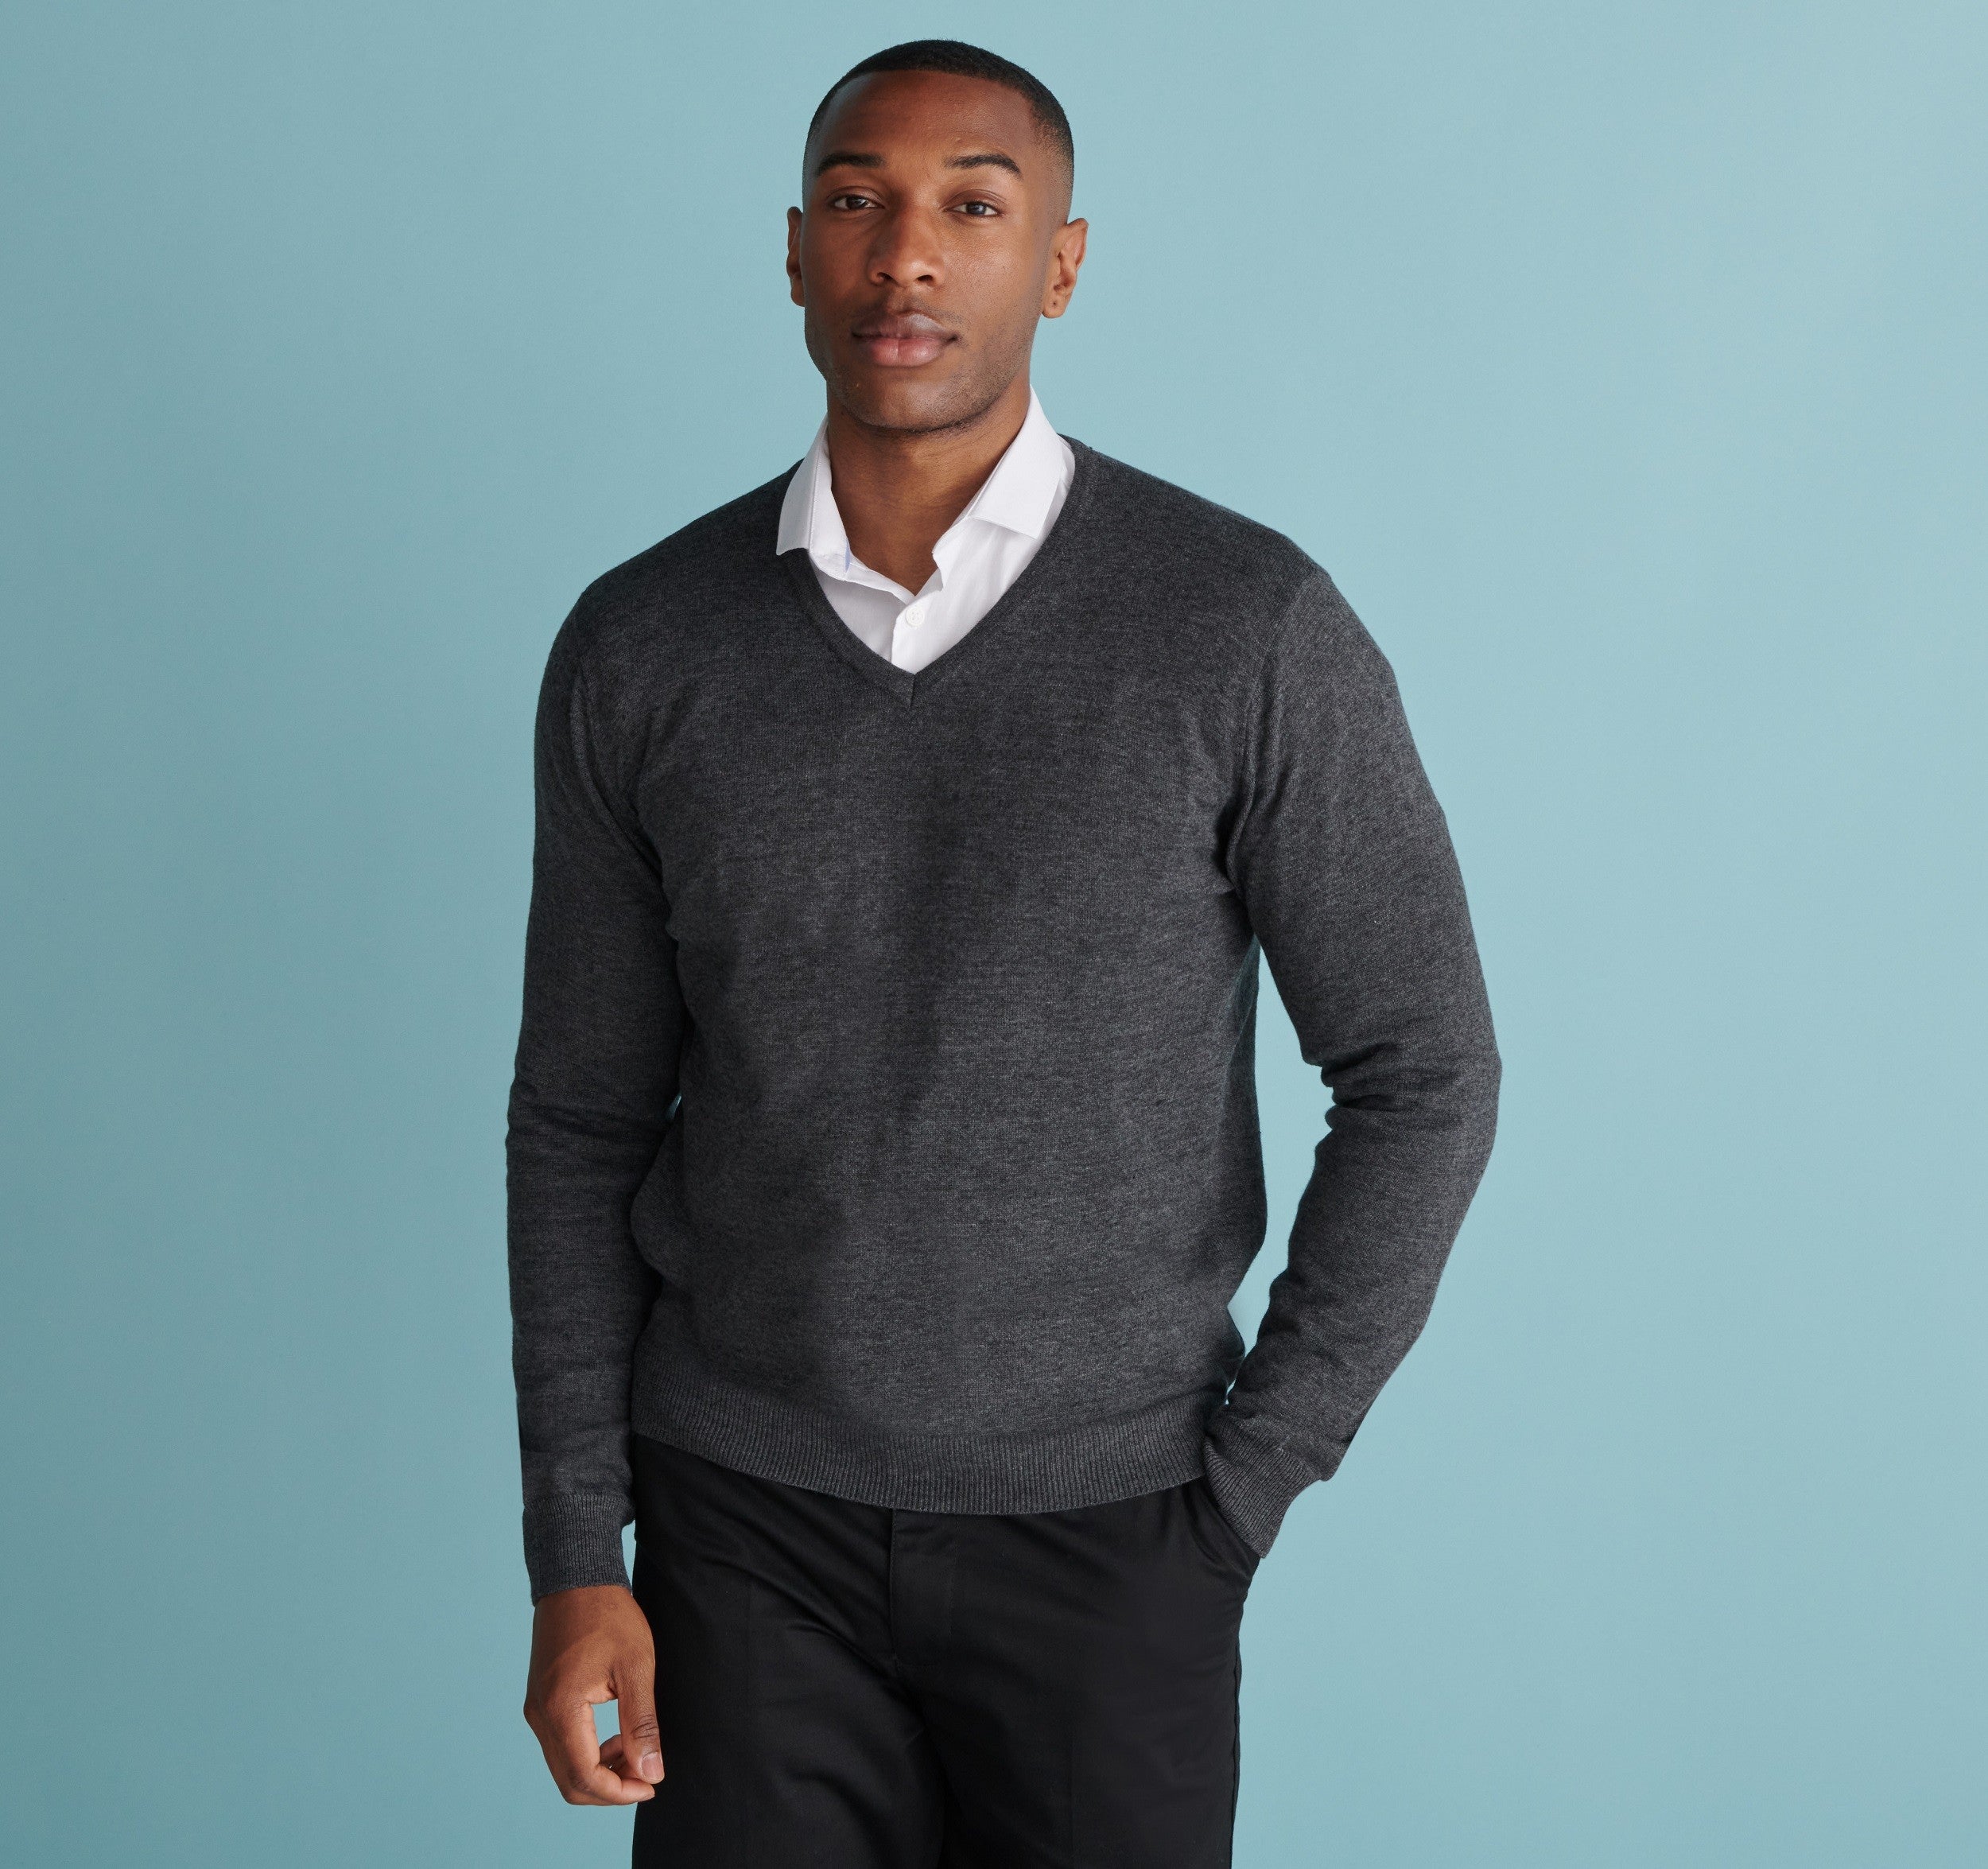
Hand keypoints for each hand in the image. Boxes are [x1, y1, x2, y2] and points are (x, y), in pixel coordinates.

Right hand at [523, 1583, 664, 1803]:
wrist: (576, 1579)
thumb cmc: (608, 1616)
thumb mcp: (636, 1667)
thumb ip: (642, 1724)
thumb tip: (652, 1773)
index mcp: (560, 1709)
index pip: (584, 1776)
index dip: (619, 1792)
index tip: (651, 1785)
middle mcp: (539, 1716)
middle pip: (569, 1781)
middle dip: (609, 1789)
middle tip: (646, 1774)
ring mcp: (535, 1709)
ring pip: (564, 1767)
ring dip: (600, 1772)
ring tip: (636, 1752)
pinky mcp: (539, 1701)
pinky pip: (561, 1746)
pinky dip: (588, 1753)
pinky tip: (616, 1737)